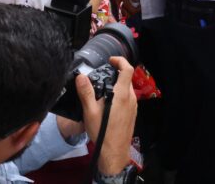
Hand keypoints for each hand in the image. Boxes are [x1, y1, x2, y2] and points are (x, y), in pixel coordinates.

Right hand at [76, 56, 136, 175]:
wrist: (114, 153)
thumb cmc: (103, 132)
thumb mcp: (90, 112)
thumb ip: (86, 92)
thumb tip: (81, 76)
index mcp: (122, 95)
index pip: (128, 69)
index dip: (120, 60)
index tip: (110, 60)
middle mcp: (130, 98)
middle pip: (126, 78)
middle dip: (115, 74)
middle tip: (101, 76)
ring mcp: (133, 106)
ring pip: (127, 89)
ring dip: (117, 85)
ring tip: (102, 91)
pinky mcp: (132, 114)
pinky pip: (127, 98)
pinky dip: (119, 95)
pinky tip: (107, 105)